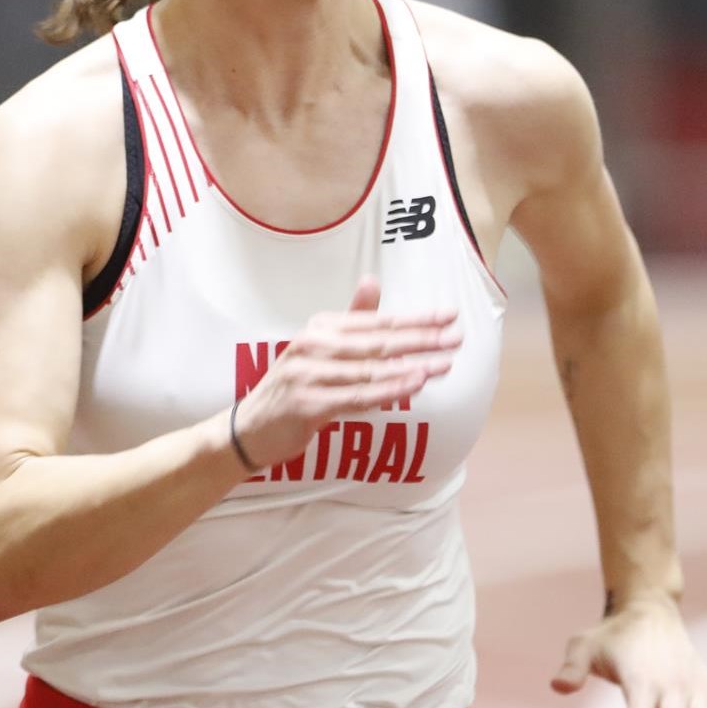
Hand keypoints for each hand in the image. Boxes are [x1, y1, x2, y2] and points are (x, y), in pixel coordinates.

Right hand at [229, 276, 459, 467]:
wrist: (250, 428)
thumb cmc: (295, 385)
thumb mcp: (319, 347)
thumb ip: (351, 318)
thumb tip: (372, 279)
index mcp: (320, 327)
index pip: (377, 321)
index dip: (416, 319)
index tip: (449, 316)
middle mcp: (313, 345)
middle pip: (378, 341)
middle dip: (422, 340)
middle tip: (456, 337)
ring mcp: (308, 374)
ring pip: (370, 369)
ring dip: (411, 366)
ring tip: (444, 363)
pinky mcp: (308, 404)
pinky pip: (357, 397)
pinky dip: (388, 390)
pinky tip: (413, 385)